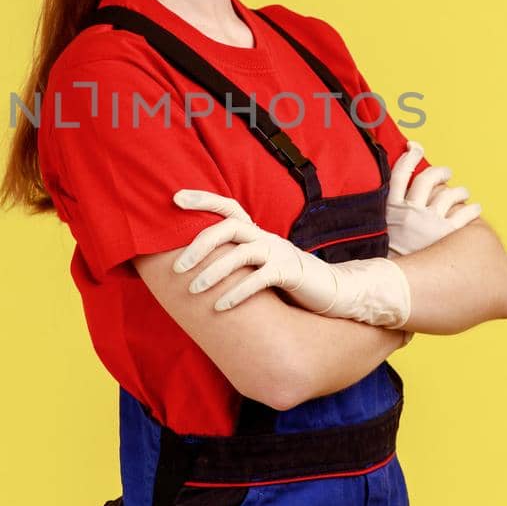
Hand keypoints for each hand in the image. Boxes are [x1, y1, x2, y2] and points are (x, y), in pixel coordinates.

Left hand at [170, 189, 411, 328]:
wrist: (331, 291)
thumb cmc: (286, 280)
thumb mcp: (258, 265)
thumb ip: (235, 259)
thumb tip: (195, 265)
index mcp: (256, 233)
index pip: (228, 207)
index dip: (203, 199)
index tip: (175, 198)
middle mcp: (265, 237)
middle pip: (229, 226)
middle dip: (199, 245)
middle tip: (177, 267)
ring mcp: (279, 253)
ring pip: (241, 253)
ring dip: (213, 272)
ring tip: (193, 290)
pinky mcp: (290, 273)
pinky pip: (260, 279)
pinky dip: (238, 293)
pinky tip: (220, 307)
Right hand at [385, 141, 481, 255]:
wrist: (394, 286)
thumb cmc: (388, 260)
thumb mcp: (379, 234)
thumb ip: (388, 216)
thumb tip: (396, 202)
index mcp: (391, 209)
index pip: (400, 173)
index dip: (408, 157)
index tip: (414, 147)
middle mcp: (410, 211)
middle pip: (427, 179)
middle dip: (439, 172)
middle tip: (446, 173)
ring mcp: (428, 222)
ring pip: (449, 194)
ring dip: (459, 190)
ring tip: (463, 193)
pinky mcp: (445, 234)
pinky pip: (464, 214)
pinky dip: (472, 209)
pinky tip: (475, 209)